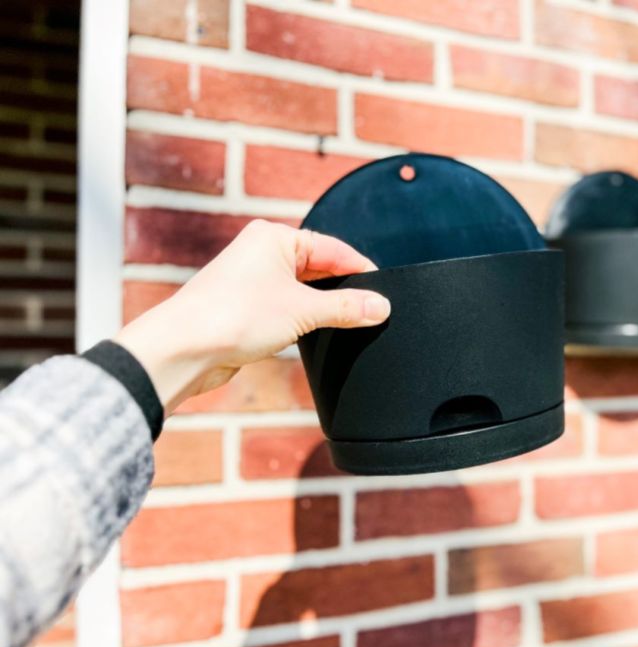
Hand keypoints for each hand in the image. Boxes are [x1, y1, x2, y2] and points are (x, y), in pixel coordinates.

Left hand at [115, 220, 389, 413]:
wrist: (182, 349)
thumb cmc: (233, 317)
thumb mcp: (303, 311)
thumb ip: (347, 308)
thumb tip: (382, 307)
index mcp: (274, 238)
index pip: (334, 249)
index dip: (362, 271)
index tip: (387, 292)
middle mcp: (262, 254)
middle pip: (320, 269)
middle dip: (343, 292)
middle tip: (373, 313)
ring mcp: (253, 281)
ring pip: (303, 292)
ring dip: (323, 309)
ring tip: (349, 326)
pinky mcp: (246, 308)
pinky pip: (287, 309)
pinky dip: (304, 321)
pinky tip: (316, 336)